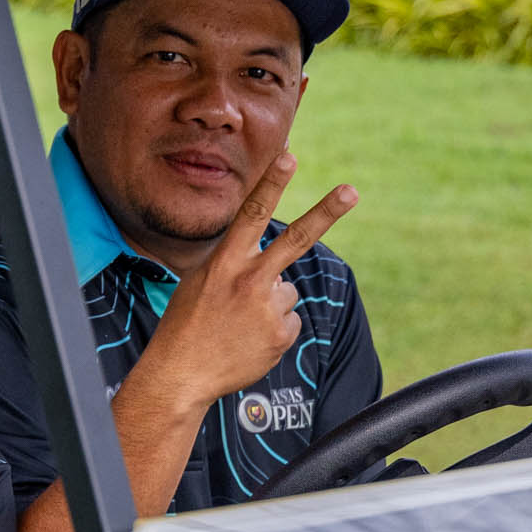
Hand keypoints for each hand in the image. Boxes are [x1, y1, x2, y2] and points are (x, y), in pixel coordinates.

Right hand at [139, 153, 357, 410]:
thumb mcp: (199, 280)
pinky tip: (248, 339)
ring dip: (270, 303)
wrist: (180, 374)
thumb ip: (236, 264)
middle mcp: (249, 281)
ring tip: (240, 322)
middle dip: (326, 212)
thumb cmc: (186, 323)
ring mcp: (267, 309)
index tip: (289, 156)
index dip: (272, 184)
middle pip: (295, 239)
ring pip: (286, 290)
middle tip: (351, 190)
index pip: (252, 215)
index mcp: (224, 263)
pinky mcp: (281, 336)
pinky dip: (273, 329)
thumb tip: (276, 267)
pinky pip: (288, 320)